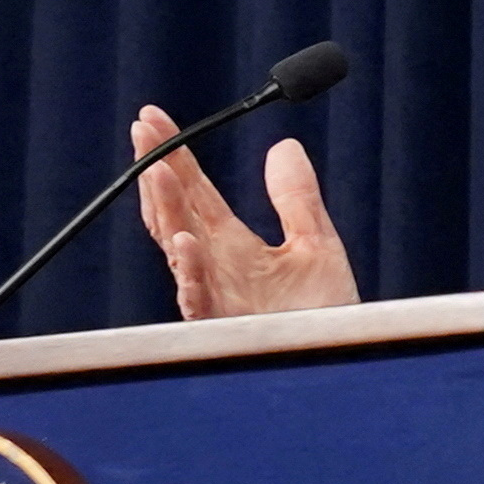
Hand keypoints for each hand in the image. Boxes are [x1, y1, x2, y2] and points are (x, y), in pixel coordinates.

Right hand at [140, 109, 359, 317]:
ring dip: (166, 210)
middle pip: (175, 211)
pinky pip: (199, 300)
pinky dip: (191, 272)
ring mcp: (214, 298)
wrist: (340, 366)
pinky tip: (186, 244)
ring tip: (157, 171)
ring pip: (178, 249)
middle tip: (143, 130)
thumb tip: (284, 145)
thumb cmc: (326, 318)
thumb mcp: (316, 245)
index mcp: (231, 246)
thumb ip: (296, 199)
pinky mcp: (224, 330)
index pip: (193, 191)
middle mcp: (214, 268)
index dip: (174, 154)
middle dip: (156, 170)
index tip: (152, 117)